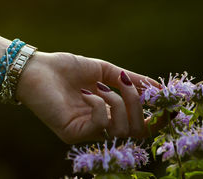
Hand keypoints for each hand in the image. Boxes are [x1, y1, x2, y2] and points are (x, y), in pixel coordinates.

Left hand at [16, 52, 162, 143]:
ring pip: (122, 130)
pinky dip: (100, 105)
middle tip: (128, 84)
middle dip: (138, 104)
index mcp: (108, 113)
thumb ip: (129, 80)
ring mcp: (86, 132)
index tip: (166, 101)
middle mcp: (99, 126)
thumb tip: (157, 87)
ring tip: (101, 86)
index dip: (157, 117)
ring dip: (119, 102)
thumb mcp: (103, 70)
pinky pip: (101, 125)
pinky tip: (86, 94)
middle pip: (137, 130)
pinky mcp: (72, 134)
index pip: (140, 125)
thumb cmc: (65, 68)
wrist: (35, 68)